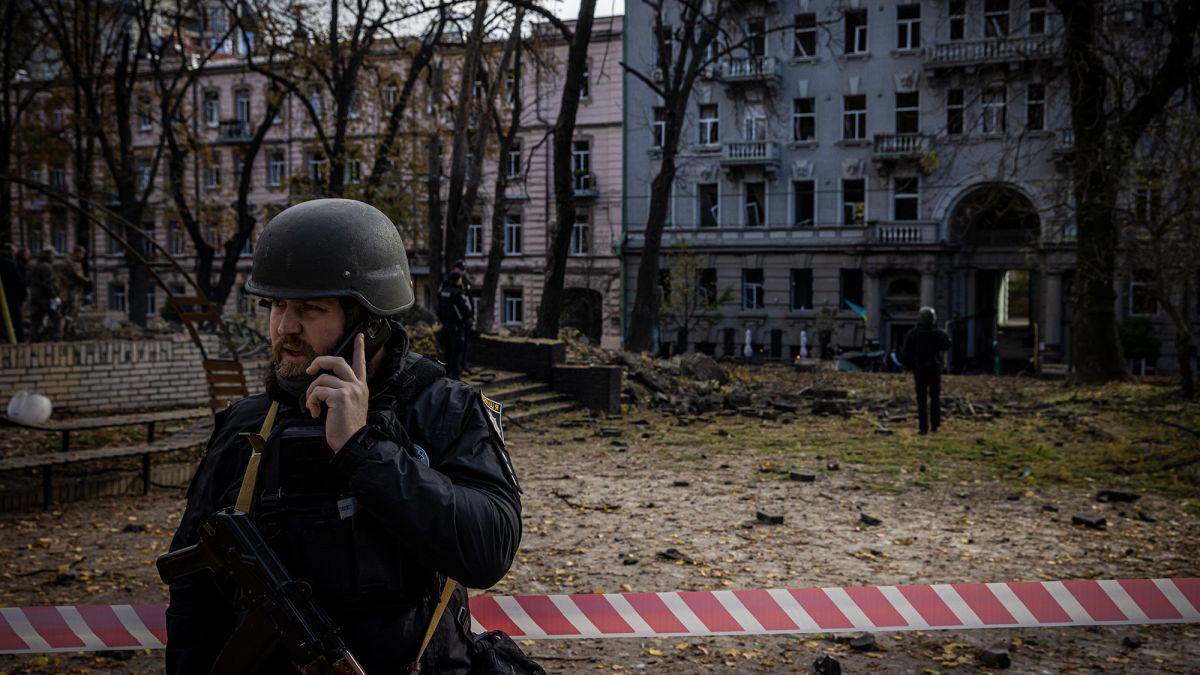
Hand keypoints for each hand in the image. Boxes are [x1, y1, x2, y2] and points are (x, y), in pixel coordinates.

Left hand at [305, 333, 369, 452]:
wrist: (352, 443)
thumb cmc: (347, 429)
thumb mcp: (349, 406)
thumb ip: (342, 393)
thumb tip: (322, 386)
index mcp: (361, 387)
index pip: (361, 364)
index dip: (359, 349)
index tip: (359, 336)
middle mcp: (357, 386)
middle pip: (338, 361)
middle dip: (321, 361)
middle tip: (310, 369)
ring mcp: (350, 390)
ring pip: (322, 379)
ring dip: (311, 393)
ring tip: (313, 406)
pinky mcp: (340, 397)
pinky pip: (318, 391)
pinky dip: (311, 401)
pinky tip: (315, 413)